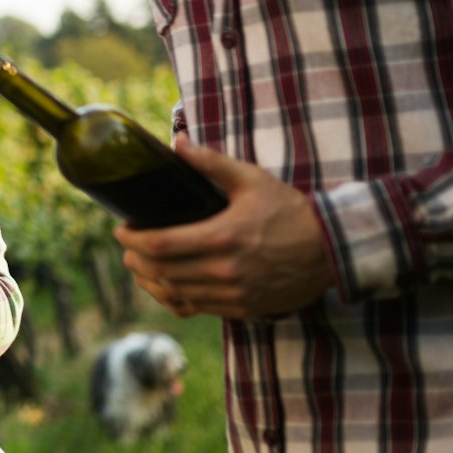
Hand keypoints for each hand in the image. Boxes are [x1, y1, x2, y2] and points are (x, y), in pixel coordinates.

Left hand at [114, 137, 334, 319]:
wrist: (331, 249)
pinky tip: (165, 288)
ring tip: (138, 267)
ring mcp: (233, 294)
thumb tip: (178, 142)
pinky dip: (174, 299)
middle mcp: (224, 271)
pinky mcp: (243, 309)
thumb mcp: (252, 179)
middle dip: (135, 260)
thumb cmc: (291, 211)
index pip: (160, 245)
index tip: (121, 230)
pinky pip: (196, 309)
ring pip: (175, 294)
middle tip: (126, 247)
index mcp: (222, 237)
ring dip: (150, 281)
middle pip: (161, 271)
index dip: (132, 240)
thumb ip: (211, 162)